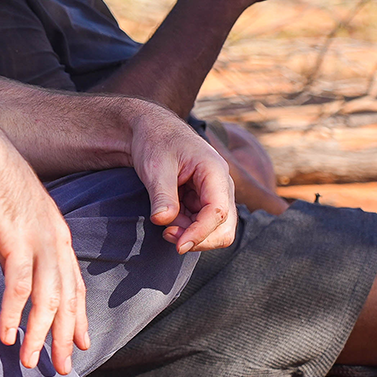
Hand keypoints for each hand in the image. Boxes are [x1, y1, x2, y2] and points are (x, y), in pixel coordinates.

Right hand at [0, 125, 86, 373]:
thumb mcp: (18, 218)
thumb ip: (22, 246)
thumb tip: (17, 274)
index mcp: (58, 234)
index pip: (75, 283)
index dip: (78, 316)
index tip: (79, 343)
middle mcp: (55, 240)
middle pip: (67, 297)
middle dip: (64, 336)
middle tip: (61, 368)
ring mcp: (37, 240)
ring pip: (47, 298)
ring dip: (40, 334)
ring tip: (33, 362)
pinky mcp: (15, 239)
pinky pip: (18, 286)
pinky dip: (14, 313)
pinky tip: (7, 334)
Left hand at [128, 105, 236, 252]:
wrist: (151, 130)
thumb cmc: (155, 142)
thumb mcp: (155, 166)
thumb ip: (162, 194)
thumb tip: (163, 221)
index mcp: (215, 170)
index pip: (218, 212)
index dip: (200, 233)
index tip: (178, 245)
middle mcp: (221, 185)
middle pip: (224, 228)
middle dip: (197, 238)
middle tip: (166, 234)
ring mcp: (215, 194)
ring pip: (215, 230)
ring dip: (190, 234)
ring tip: (164, 223)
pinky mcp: (204, 201)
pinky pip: (202, 224)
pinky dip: (186, 228)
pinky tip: (167, 218)